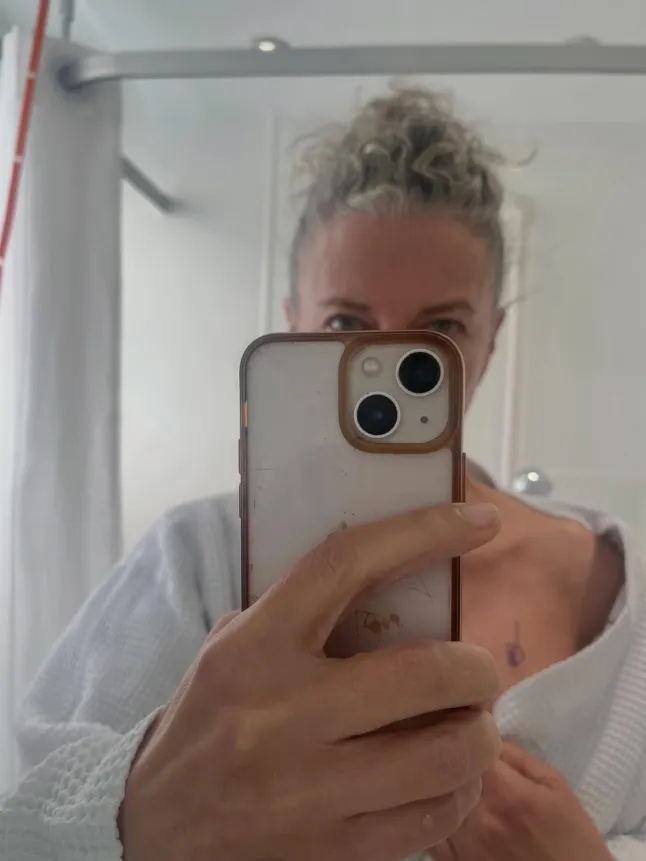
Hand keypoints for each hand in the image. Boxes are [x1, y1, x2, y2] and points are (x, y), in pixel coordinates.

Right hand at [119, 502, 502, 860]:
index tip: (477, 520)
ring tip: (471, 724)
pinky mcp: (328, 850)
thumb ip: (300, 614)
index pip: (348, 566)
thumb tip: (393, 571)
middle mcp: (282, 713)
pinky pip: (431, 819)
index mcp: (256, 645)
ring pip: (444, 755)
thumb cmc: (207, 718)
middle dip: (476, 668)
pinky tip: (448, 777)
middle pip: (424, 673)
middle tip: (477, 670)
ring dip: (480, 734)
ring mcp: (306, 789)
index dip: (422, 532)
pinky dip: (459, 792)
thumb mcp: (234, 647)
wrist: (154, 826)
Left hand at [433, 742, 612, 860]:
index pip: (466, 743)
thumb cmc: (572, 840)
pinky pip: (426, 832)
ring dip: (435, 782)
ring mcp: (460, 845)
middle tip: (455, 745)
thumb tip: (485, 731)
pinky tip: (441, 804)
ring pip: (429, 798)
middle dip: (447, 754)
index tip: (467, 723)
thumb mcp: (556, 788)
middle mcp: (477, 817)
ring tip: (445, 773)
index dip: (464, 727)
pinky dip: (428, 813)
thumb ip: (518, 756)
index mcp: (505, 792)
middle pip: (443, 771)